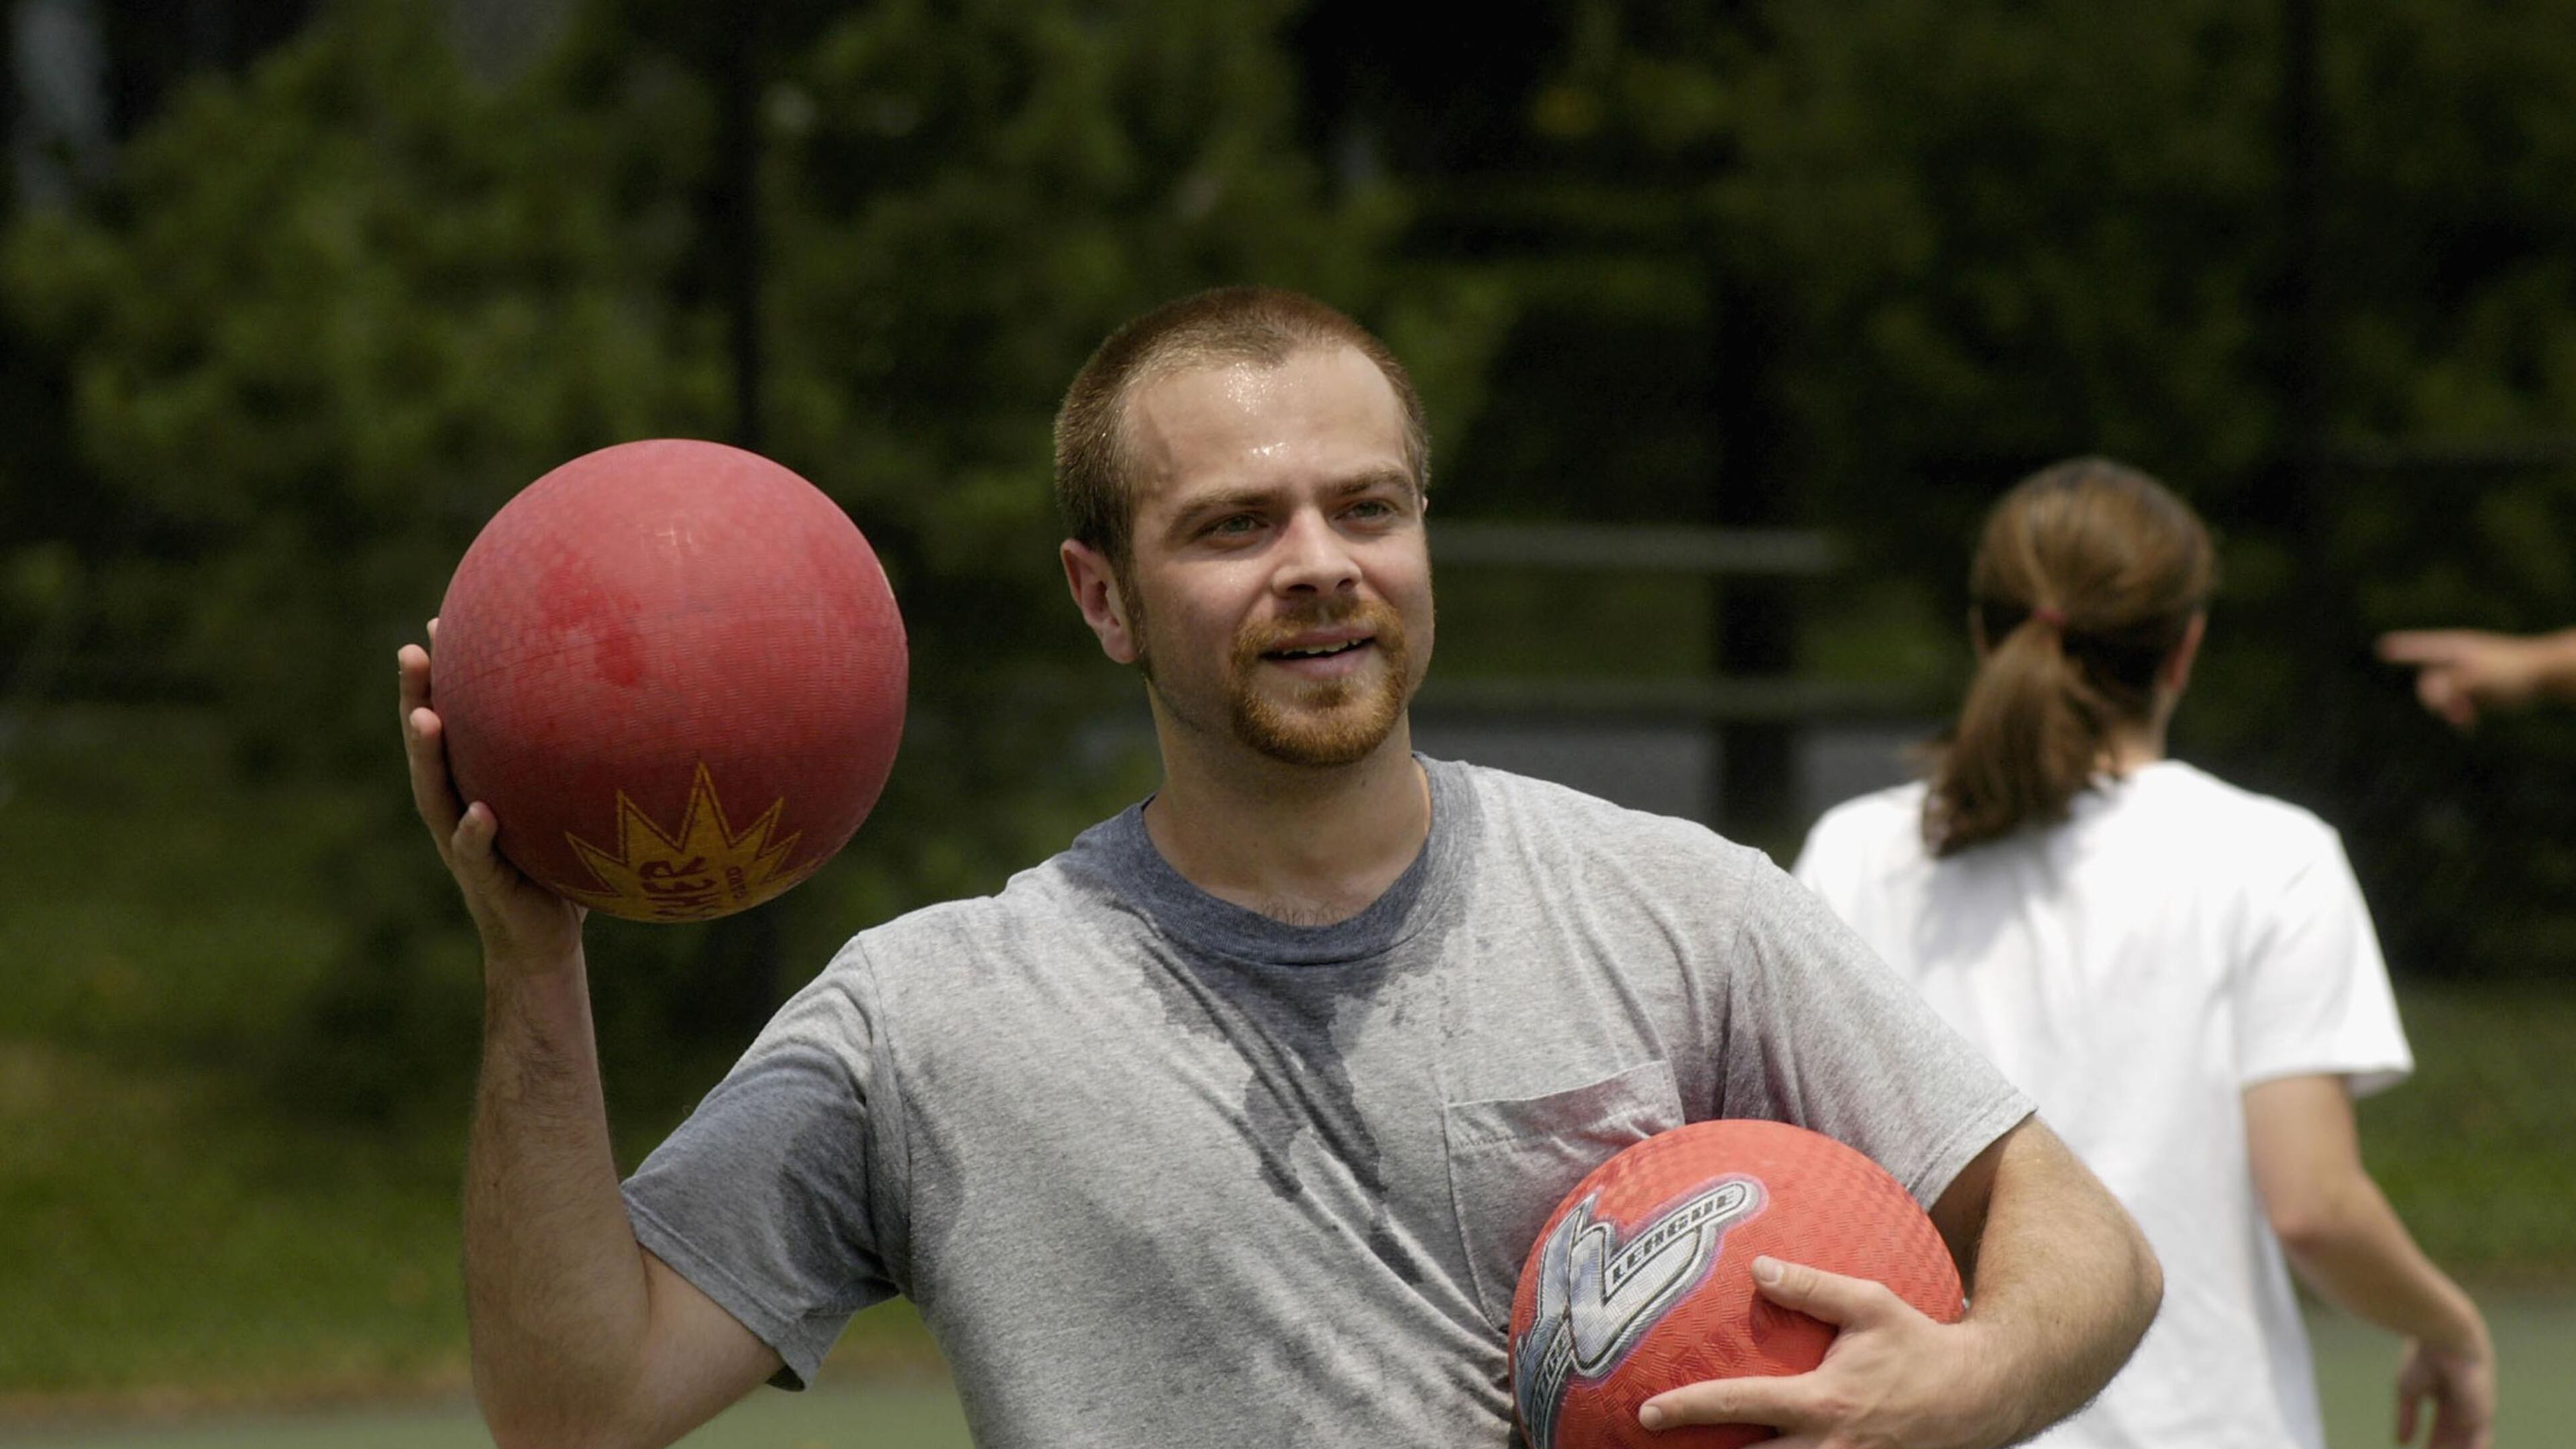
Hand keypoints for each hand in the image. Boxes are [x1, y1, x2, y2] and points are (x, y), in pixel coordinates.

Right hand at [400, 619, 585, 971]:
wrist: (545, 940)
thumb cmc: (562, 865)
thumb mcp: (566, 805)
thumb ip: (578, 764)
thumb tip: (632, 705)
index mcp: (474, 785)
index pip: (454, 722)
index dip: (442, 677)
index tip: (439, 622)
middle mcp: (458, 808)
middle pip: (429, 747)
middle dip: (416, 698)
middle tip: (413, 652)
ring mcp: (464, 845)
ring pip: (436, 795)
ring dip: (428, 756)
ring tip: (426, 717)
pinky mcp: (485, 883)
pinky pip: (478, 855)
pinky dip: (476, 833)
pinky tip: (481, 812)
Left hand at [1638, 1256, 1997, 1448]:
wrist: (1979, 1397)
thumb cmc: (1920, 1345)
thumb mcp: (1870, 1304)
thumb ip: (1811, 1286)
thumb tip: (1757, 1265)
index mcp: (1822, 1402)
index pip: (1740, 1404)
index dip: (1688, 1409)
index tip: (1646, 1413)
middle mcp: (1827, 1447)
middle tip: (1655, 1447)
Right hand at [2376, 629, 2553, 729]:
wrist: (2546, 675)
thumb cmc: (2514, 671)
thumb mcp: (2476, 678)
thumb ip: (2447, 685)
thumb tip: (2427, 695)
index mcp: (2455, 649)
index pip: (2421, 649)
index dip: (2401, 650)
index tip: (2381, 647)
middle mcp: (2457, 660)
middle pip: (2428, 682)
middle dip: (2436, 701)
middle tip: (2456, 715)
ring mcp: (2466, 675)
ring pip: (2441, 697)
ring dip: (2449, 711)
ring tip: (2466, 722)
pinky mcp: (2477, 691)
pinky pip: (2456, 705)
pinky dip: (2459, 716)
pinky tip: (2469, 725)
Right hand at [2396, 1335, 2493, 1448]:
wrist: (2446, 1340)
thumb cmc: (2424, 1359)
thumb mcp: (2408, 1392)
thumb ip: (2408, 1418)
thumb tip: (2400, 1443)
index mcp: (2448, 1397)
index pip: (2441, 1428)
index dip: (2432, 1444)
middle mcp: (2465, 1407)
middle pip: (2456, 1439)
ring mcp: (2477, 1411)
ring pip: (2469, 1444)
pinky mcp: (2484, 1414)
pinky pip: (2478, 1443)